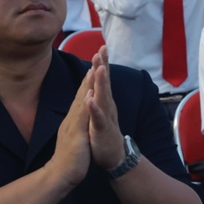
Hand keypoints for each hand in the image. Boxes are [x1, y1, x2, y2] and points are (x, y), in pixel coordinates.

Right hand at [50, 66, 93, 186]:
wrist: (59, 174)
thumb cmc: (69, 156)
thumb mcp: (74, 135)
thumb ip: (75, 123)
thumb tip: (78, 114)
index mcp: (73, 118)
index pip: (81, 96)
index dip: (88, 80)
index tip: (95, 64)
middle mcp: (72, 118)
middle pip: (81, 93)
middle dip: (89, 74)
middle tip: (96, 56)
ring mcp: (73, 125)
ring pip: (81, 101)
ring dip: (87, 85)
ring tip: (94, 68)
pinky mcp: (76, 135)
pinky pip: (82, 118)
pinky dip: (87, 105)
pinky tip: (91, 94)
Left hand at [86, 47, 125, 170]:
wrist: (113, 157)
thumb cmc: (104, 133)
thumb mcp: (100, 111)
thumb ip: (99, 96)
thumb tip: (96, 80)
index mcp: (105, 102)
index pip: (103, 80)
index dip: (102, 64)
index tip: (101, 47)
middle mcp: (107, 107)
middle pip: (104, 84)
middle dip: (103, 66)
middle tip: (102, 50)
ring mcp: (105, 118)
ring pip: (103, 98)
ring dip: (101, 83)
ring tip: (98, 69)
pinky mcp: (101, 131)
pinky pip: (97, 118)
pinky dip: (94, 109)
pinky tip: (90, 100)